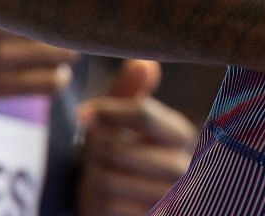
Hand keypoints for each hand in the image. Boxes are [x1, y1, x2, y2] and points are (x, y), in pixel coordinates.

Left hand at [76, 60, 195, 215]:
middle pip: (116, 148)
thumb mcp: (122, 120)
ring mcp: (169, 199)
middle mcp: (182, 167)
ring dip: (91, 178)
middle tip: (91, 154)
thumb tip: (144, 63)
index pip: (143, 113)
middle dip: (93, 150)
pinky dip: (95, 203)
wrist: (124, 206)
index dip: (107, 111)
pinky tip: (103, 199)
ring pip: (107, 180)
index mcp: (179, 133)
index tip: (82, 113)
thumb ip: (130, 91)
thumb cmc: (122, 153)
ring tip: (97, 176)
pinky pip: (107, 209)